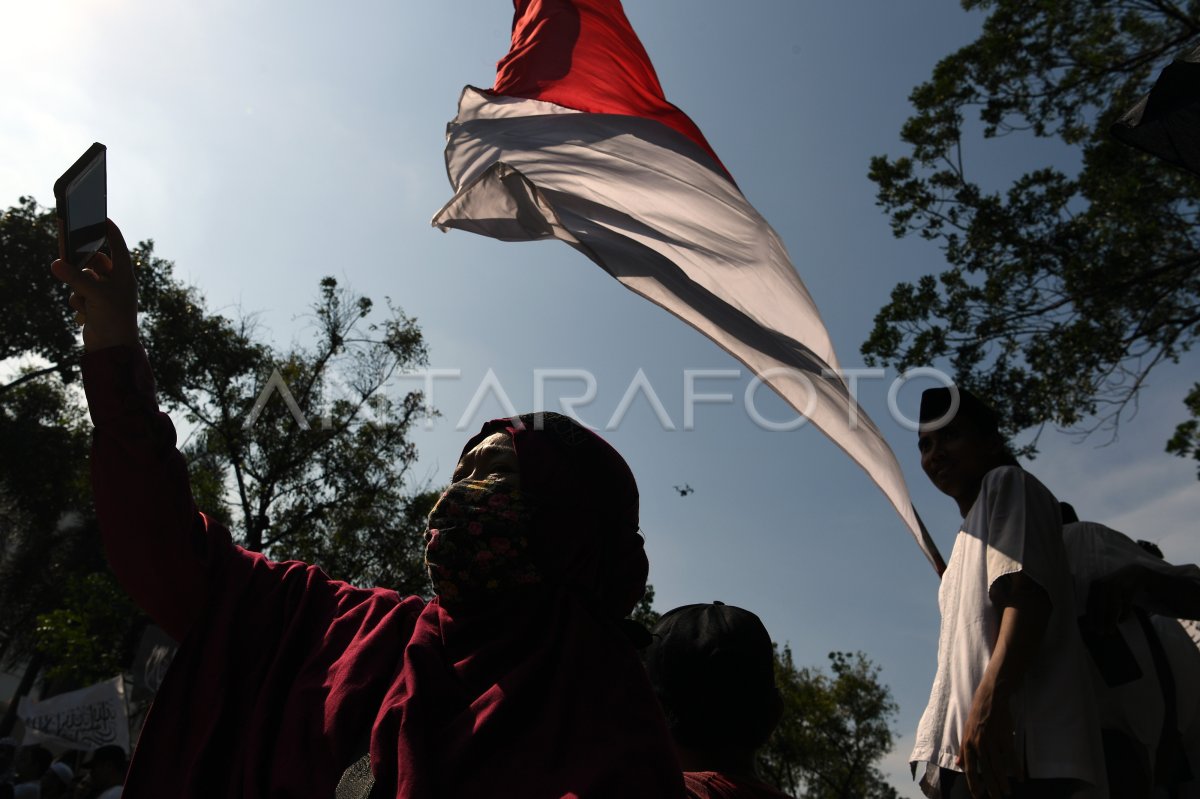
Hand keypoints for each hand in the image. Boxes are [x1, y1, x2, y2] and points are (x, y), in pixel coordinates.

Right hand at [50, 219, 139, 351]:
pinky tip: (87, 315)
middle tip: (65, 253)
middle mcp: (116, 281)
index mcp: (125, 274)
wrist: (113, 348)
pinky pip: (78, 294)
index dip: (109, 231)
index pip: (117, 246)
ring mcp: (104, 292)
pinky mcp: (94, 303)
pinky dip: (79, 303)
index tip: (100, 217)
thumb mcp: (95, 294)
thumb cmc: (114, 319)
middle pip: (94, 261)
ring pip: (82, 279)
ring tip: (87, 303)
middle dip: (81, 264)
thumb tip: (56, 263)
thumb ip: (75, 277)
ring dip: (79, 290)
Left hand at [957, 676, 1018, 797]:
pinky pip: (1011, 756)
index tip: (978, 795)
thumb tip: (958, 764)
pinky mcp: (1004, 736)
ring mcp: (992, 740)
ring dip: (1003, 781)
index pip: (970, 768)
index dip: (973, 783)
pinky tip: (1020, 777)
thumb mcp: (966, 731)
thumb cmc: (978, 715)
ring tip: (1007, 792)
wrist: (991, 697)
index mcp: (968, 743)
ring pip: (998, 766)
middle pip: (985, 770)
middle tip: (995, 798)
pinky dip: (1016, 768)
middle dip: (990, 787)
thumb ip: (964, 750)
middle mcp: (978, 744)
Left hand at [1086, 565, 1141, 630]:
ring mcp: (1116, 585)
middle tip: (1100, 633)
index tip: (1091, 628)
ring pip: (1113, 606)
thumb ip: (1098, 601)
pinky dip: (1123, 614)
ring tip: (1110, 630)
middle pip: (1101, 606)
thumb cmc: (1116, 586)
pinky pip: (1125, 604)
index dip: (1091, 616)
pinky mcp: (1128, 588)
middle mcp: (1104, 584)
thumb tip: (1091, 620)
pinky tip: (1121, 621)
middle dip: (1100, 621)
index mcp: (1095, 585)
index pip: (1091, 603)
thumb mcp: (1104, 589)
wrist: (1134, 573)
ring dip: (1111, 620)